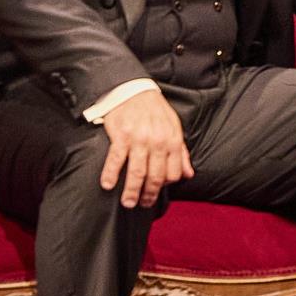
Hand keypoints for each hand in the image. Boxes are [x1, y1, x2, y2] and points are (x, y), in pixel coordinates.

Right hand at [97, 88, 191, 209]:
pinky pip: (116, 159)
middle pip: (155, 177)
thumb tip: (188, 174)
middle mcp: (157, 142)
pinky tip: (107, 185)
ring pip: (136, 172)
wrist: (134, 91)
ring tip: (127, 202)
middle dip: (148, 195)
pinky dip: (111, 174)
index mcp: (173, 141)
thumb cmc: (155, 112)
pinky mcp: (121, 136)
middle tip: (141, 204)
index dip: (165, 186)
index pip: (173, 173)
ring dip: (131, 191)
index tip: (156, 192)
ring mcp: (139, 139)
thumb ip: (181, 153)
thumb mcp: (174, 129)